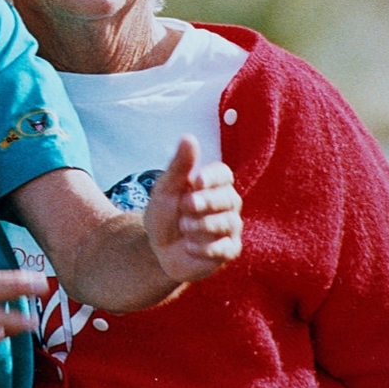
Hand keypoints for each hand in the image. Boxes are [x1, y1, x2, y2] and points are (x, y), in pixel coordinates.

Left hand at [144, 134, 241, 283]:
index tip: (197, 181)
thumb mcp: (166, 189)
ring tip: (183, 227)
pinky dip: (205, 248)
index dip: (213, 177)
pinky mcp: (228, 250)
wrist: (158, 249)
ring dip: (202, 225)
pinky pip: (226, 248)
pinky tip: (189, 246)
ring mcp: (230, 228)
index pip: (224, 174)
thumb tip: (189, 137)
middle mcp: (227, 204)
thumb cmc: (164, 214)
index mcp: (212, 185)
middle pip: (230, 198)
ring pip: (228, 222)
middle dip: (206, 202)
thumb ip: (179, 165)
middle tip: (185, 206)